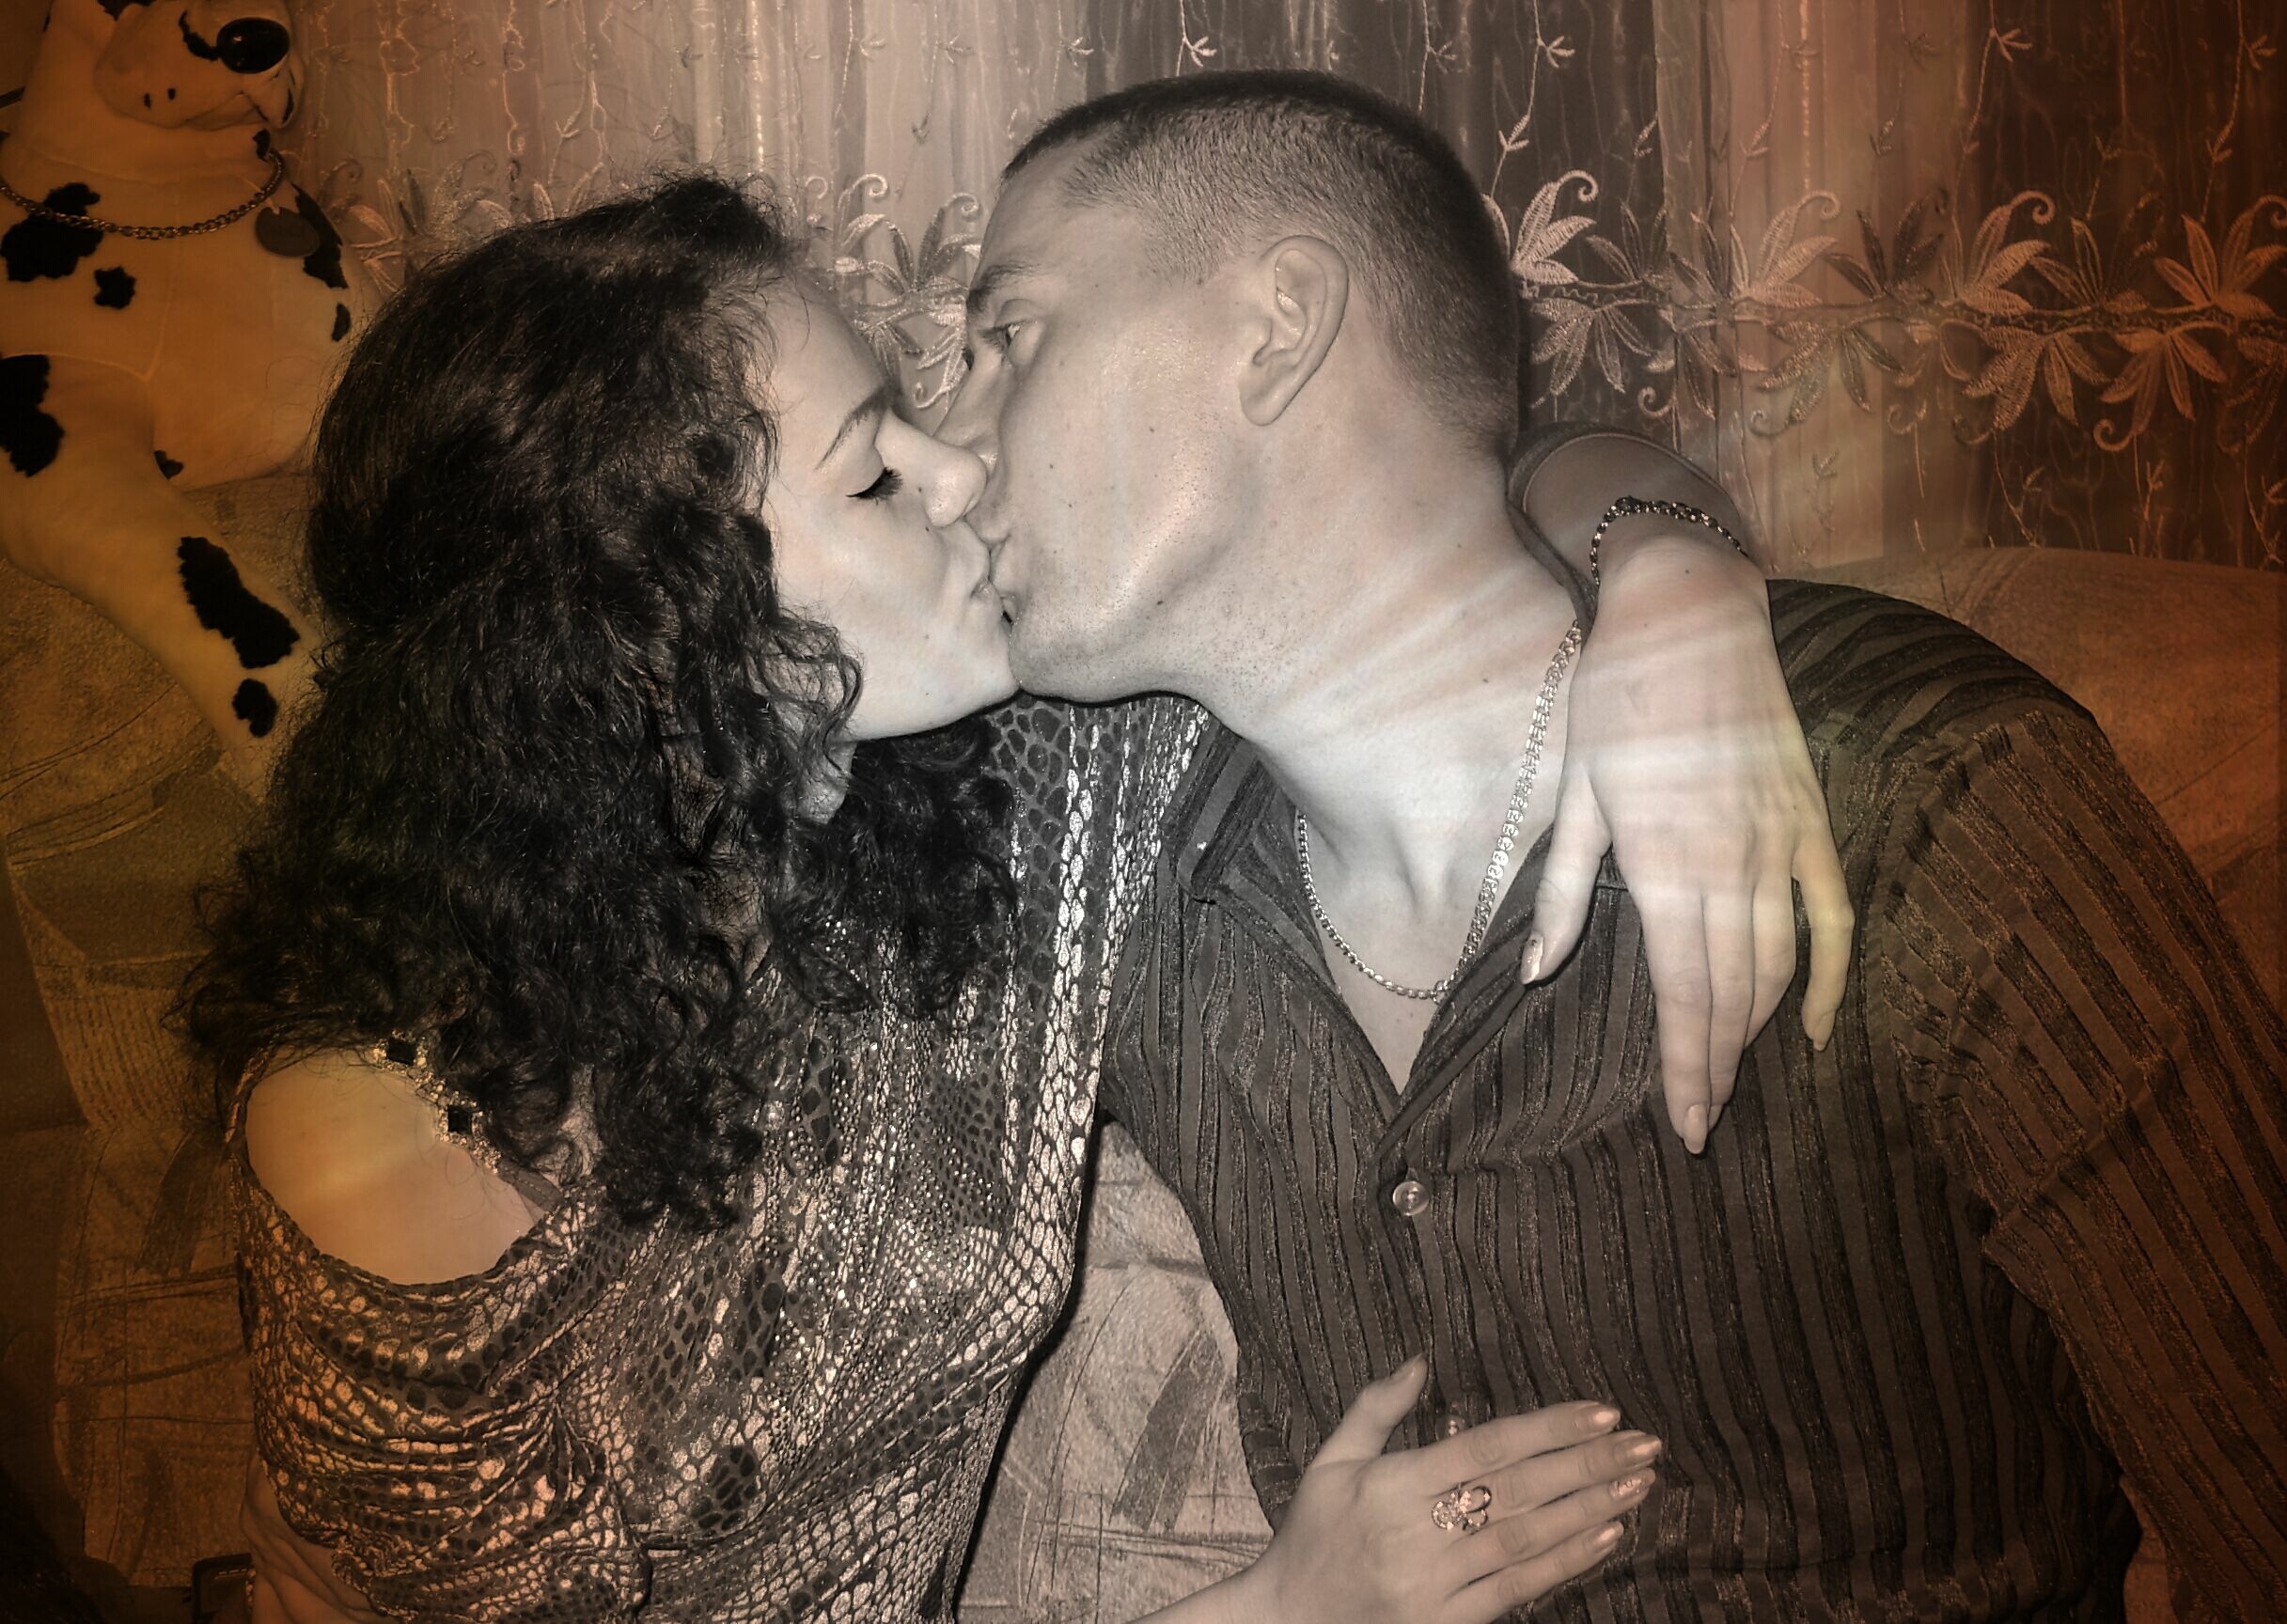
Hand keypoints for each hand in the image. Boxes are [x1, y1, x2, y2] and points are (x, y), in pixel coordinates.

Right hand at [1229, 1358, 1656, 1623]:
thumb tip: (1419, 1362)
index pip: (1486, 1449)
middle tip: (1644, 1443)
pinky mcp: (1448, 1623)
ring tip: (1638, 1483)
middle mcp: (1417, 1534)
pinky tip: (1606, 1538)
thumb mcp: (1330, 1464)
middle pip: (1519, 1492)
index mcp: (1390, 1486)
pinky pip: (1518, 1591)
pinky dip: (1566, 1562)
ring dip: (1590, 1510)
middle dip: (1588, 1464)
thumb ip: (1375, 1410)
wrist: (1285, 1622)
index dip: (1548, 1428)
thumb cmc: (1311, 1537)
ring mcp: (1436, 1585)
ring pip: (1527, 1541)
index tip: (1603, 1411)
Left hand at [1524, 537, 1852, 1151]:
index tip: (1684, 1124)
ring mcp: (1781, 844)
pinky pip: (1832, 917)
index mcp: (1665, 863)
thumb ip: (1563, 891)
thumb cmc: (1618, 698)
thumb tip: (1539, 972)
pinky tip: (1815, 1028)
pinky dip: (1830, 977)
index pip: (1681, 992)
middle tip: (1704, 1125)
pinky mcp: (1811, 820)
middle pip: (1731, 994)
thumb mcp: (1574, 792)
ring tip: (1732, 1078)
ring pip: (1778, 965)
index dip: (1684, 1065)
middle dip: (1717, 1067)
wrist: (1692, 612)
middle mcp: (1731, 864)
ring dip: (1756, 1031)